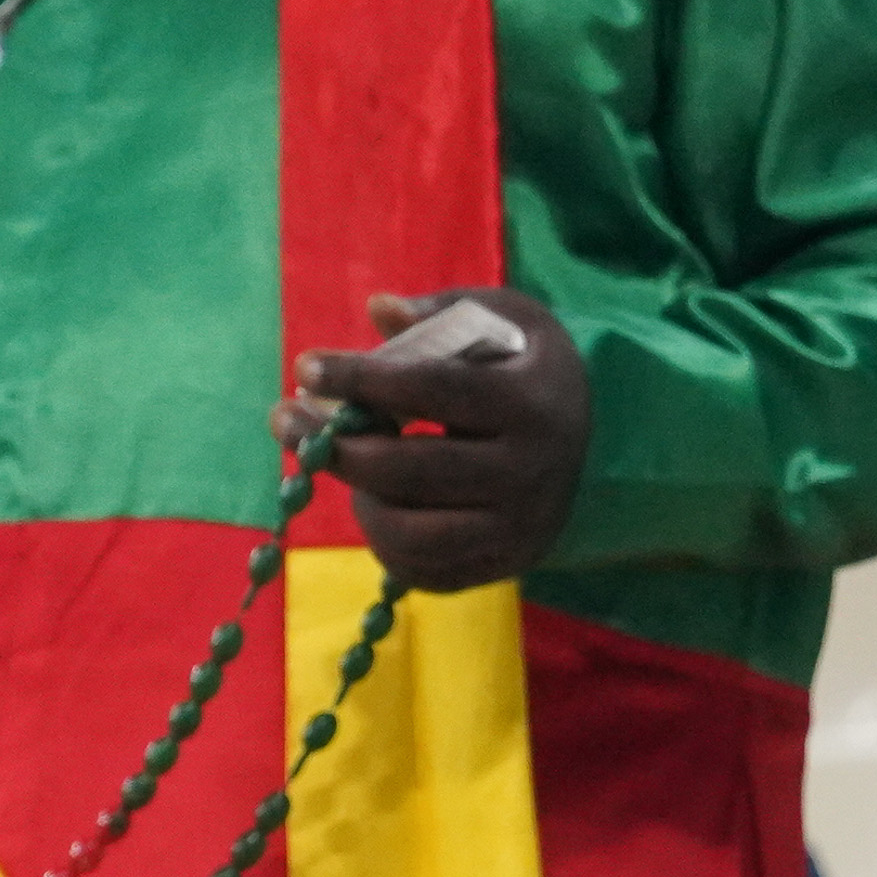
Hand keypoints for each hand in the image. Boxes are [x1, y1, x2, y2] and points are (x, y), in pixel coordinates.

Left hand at [283, 288, 592, 593]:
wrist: (593, 449)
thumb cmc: (523, 371)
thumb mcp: (503, 324)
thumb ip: (440, 313)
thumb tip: (378, 309)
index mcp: (532, 404)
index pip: (434, 390)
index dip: (363, 378)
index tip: (305, 365)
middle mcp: (530, 473)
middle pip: (408, 469)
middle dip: (334, 444)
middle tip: (284, 417)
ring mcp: (517, 528)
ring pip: (407, 529)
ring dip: (356, 494)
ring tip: (338, 458)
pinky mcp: (500, 566)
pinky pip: (418, 568)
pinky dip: (379, 536)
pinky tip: (367, 497)